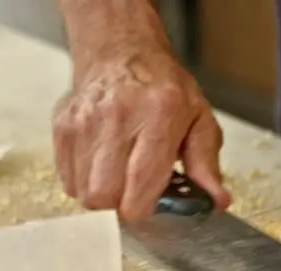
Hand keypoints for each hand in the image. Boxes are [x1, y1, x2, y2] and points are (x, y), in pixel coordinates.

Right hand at [53, 40, 230, 219]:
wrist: (120, 51)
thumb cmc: (163, 89)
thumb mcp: (198, 119)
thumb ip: (206, 162)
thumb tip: (218, 201)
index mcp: (159, 114)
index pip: (141, 182)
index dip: (143, 209)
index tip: (149, 208)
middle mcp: (117, 116)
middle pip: (104, 195)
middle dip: (119, 206)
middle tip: (132, 195)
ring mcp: (83, 121)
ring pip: (82, 192)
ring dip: (101, 196)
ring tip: (117, 178)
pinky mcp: (62, 126)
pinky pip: (67, 180)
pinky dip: (83, 183)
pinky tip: (99, 167)